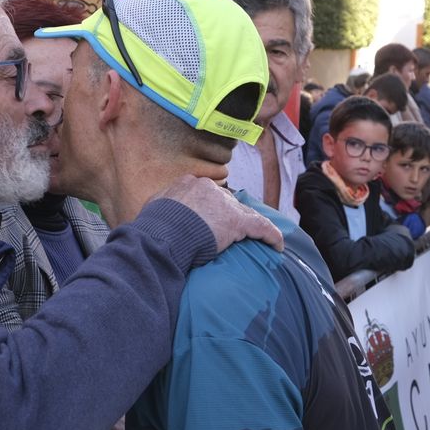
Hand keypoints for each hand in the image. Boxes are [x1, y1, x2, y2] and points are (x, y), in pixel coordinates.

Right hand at [155, 175, 283, 250]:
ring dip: (250, 225)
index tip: (212, 219)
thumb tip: (158, 214)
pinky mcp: (238, 221)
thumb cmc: (152, 228)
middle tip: (231, 232)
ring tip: (258, 237)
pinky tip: (277, 246)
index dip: (212, 207)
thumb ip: (161, 206)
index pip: (207, 193)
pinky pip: (261, 227)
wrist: (160, 237)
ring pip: (244, 213)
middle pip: (226, 201)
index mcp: (187, 183)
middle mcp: (207, 188)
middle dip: (230, 215)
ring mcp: (223, 204)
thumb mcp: (152, 209)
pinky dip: (270, 236)